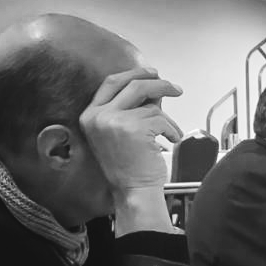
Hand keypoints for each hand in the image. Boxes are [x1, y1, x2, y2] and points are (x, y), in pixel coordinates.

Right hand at [79, 67, 183, 196]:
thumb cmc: (129, 167)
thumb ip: (132, 108)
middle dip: (158, 84)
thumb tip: (154, 88)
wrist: (133, 192)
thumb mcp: (121, 132)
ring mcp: (114, 121)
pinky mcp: (133, 129)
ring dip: (167, 120)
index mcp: (90, 115)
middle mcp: (98, 116)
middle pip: (133, 84)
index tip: (152, 73)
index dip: (134, 73)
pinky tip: (170, 142)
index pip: (111, 82)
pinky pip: (161, 119)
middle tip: (175, 88)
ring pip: (151, 105)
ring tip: (170, 134)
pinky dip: (171, 130)